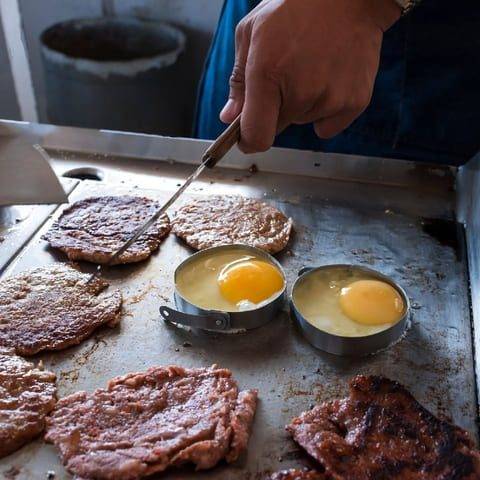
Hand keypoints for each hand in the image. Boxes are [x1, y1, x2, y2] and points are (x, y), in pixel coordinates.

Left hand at [220, 0, 400, 152]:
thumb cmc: (295, 7)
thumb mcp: (252, 33)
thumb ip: (238, 81)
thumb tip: (230, 118)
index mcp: (268, 74)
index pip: (256, 136)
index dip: (248, 141)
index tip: (246, 138)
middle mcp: (300, 92)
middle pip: (278, 127)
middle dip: (276, 110)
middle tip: (287, 75)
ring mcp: (330, 99)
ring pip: (304, 121)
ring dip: (303, 105)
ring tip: (312, 67)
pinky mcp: (355, 102)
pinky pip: (328, 125)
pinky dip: (326, 109)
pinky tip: (330, 79)